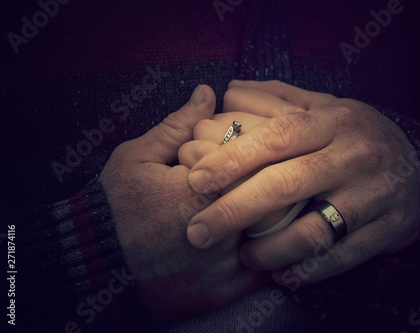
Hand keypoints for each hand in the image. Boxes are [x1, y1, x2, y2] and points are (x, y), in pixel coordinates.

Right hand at [98, 85, 265, 322]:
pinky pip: (266, 269)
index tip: (256, 149)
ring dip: (279, 217)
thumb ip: (179, 125)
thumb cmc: (115, 208)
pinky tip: (261, 234)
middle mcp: (224, 232)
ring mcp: (227, 267)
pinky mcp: (226, 292)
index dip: (259, 152)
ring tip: (271, 203)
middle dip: (274, 184)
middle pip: (274, 199)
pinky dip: (270, 251)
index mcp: (204, 192)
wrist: (98, 265)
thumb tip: (208, 92)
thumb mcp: (138, 157)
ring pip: (276, 235)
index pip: (258, 162)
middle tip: (270, 173)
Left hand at [184, 80, 419, 285]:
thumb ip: (277, 99)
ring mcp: (374, 195)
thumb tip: (226, 91)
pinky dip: (308, 270)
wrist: (418, 167)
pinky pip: (342, 257)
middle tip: (198, 231)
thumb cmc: (355, 136)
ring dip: (269, 249)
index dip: (232, 158)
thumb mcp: (324, 107)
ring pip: (313, 230)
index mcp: (334, 121)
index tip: (194, 180)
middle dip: (235, 210)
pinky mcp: (388, 229)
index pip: (277, 136)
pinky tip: (281, 275)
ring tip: (242, 256)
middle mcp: (354, 156)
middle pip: (286, 184)